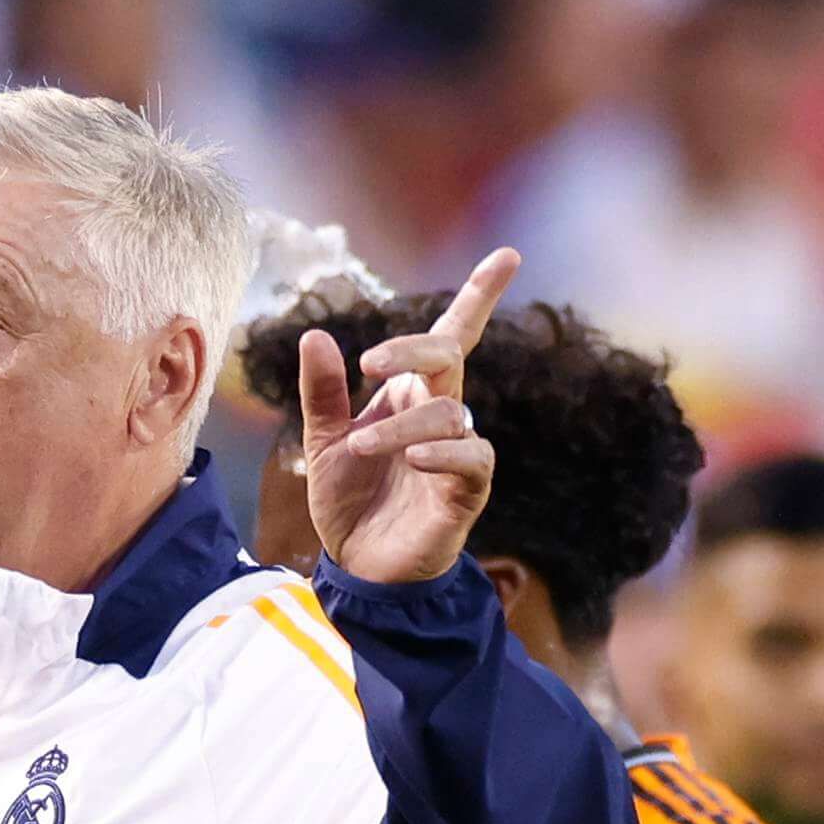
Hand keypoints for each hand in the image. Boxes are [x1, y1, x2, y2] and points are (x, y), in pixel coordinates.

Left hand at [300, 246, 517, 584]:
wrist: (359, 568)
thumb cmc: (350, 502)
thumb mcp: (324, 443)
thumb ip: (322, 393)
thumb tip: (315, 335)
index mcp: (410, 394)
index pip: (450, 336)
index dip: (479, 296)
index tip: (508, 255)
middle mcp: (440, 414)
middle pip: (449, 356)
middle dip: (414, 349)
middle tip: (370, 363)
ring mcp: (457, 452)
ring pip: (449, 412)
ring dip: (401, 424)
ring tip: (360, 448)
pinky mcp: (467, 492)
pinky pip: (471, 459)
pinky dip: (441, 452)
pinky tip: (412, 457)